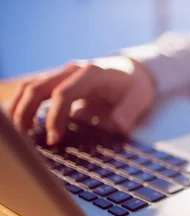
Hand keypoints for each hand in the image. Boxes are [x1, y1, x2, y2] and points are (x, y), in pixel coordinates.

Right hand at [7, 56, 154, 144]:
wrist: (131, 70)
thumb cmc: (135, 86)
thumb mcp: (140, 98)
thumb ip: (129, 111)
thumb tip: (118, 126)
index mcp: (92, 73)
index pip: (64, 93)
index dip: (55, 116)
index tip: (53, 138)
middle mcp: (72, 70)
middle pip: (38, 87)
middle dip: (27, 113)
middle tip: (27, 141)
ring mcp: (62, 73)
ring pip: (30, 86)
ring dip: (19, 108)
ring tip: (20, 135)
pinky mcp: (58, 81)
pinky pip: (33, 89)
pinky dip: (23, 104)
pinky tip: (22, 125)